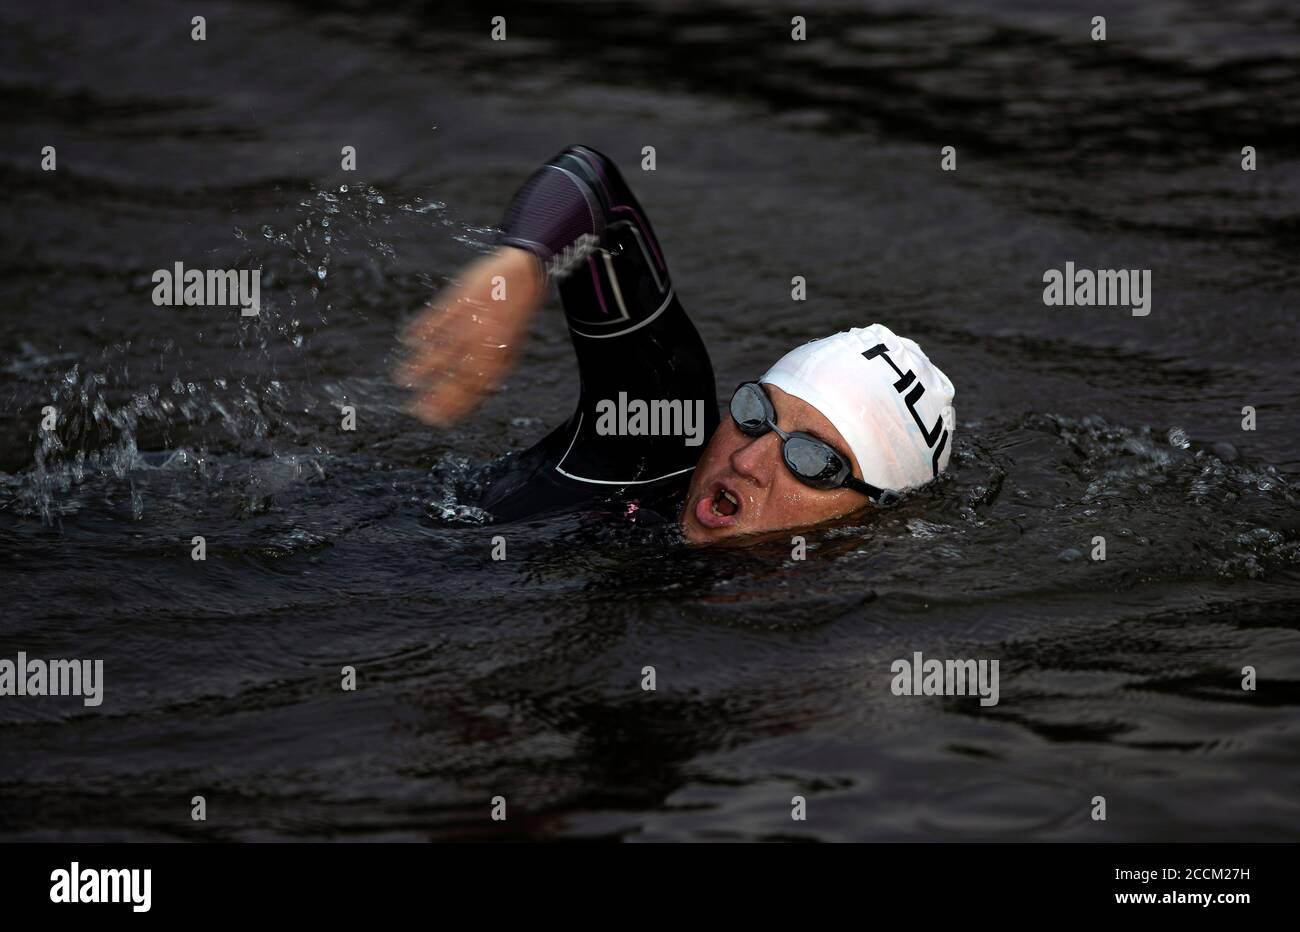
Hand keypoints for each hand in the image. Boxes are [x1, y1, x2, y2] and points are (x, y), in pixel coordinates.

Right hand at [393, 247, 544, 425]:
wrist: (523, 274)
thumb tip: (482, 390)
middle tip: (416, 410)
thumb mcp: (511, 344)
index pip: (475, 389)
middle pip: (457, 376)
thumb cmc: (513, 313)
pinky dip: (422, 329)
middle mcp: (484, 343)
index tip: (438, 420)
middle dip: (435, 396)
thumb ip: (495, 367)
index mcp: (498, 356)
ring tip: (402, 379)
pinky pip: (438, 318)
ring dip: (420, 366)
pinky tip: (407, 339)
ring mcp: (471, 322)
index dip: (456, 407)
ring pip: (442, 350)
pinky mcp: (461, 300)